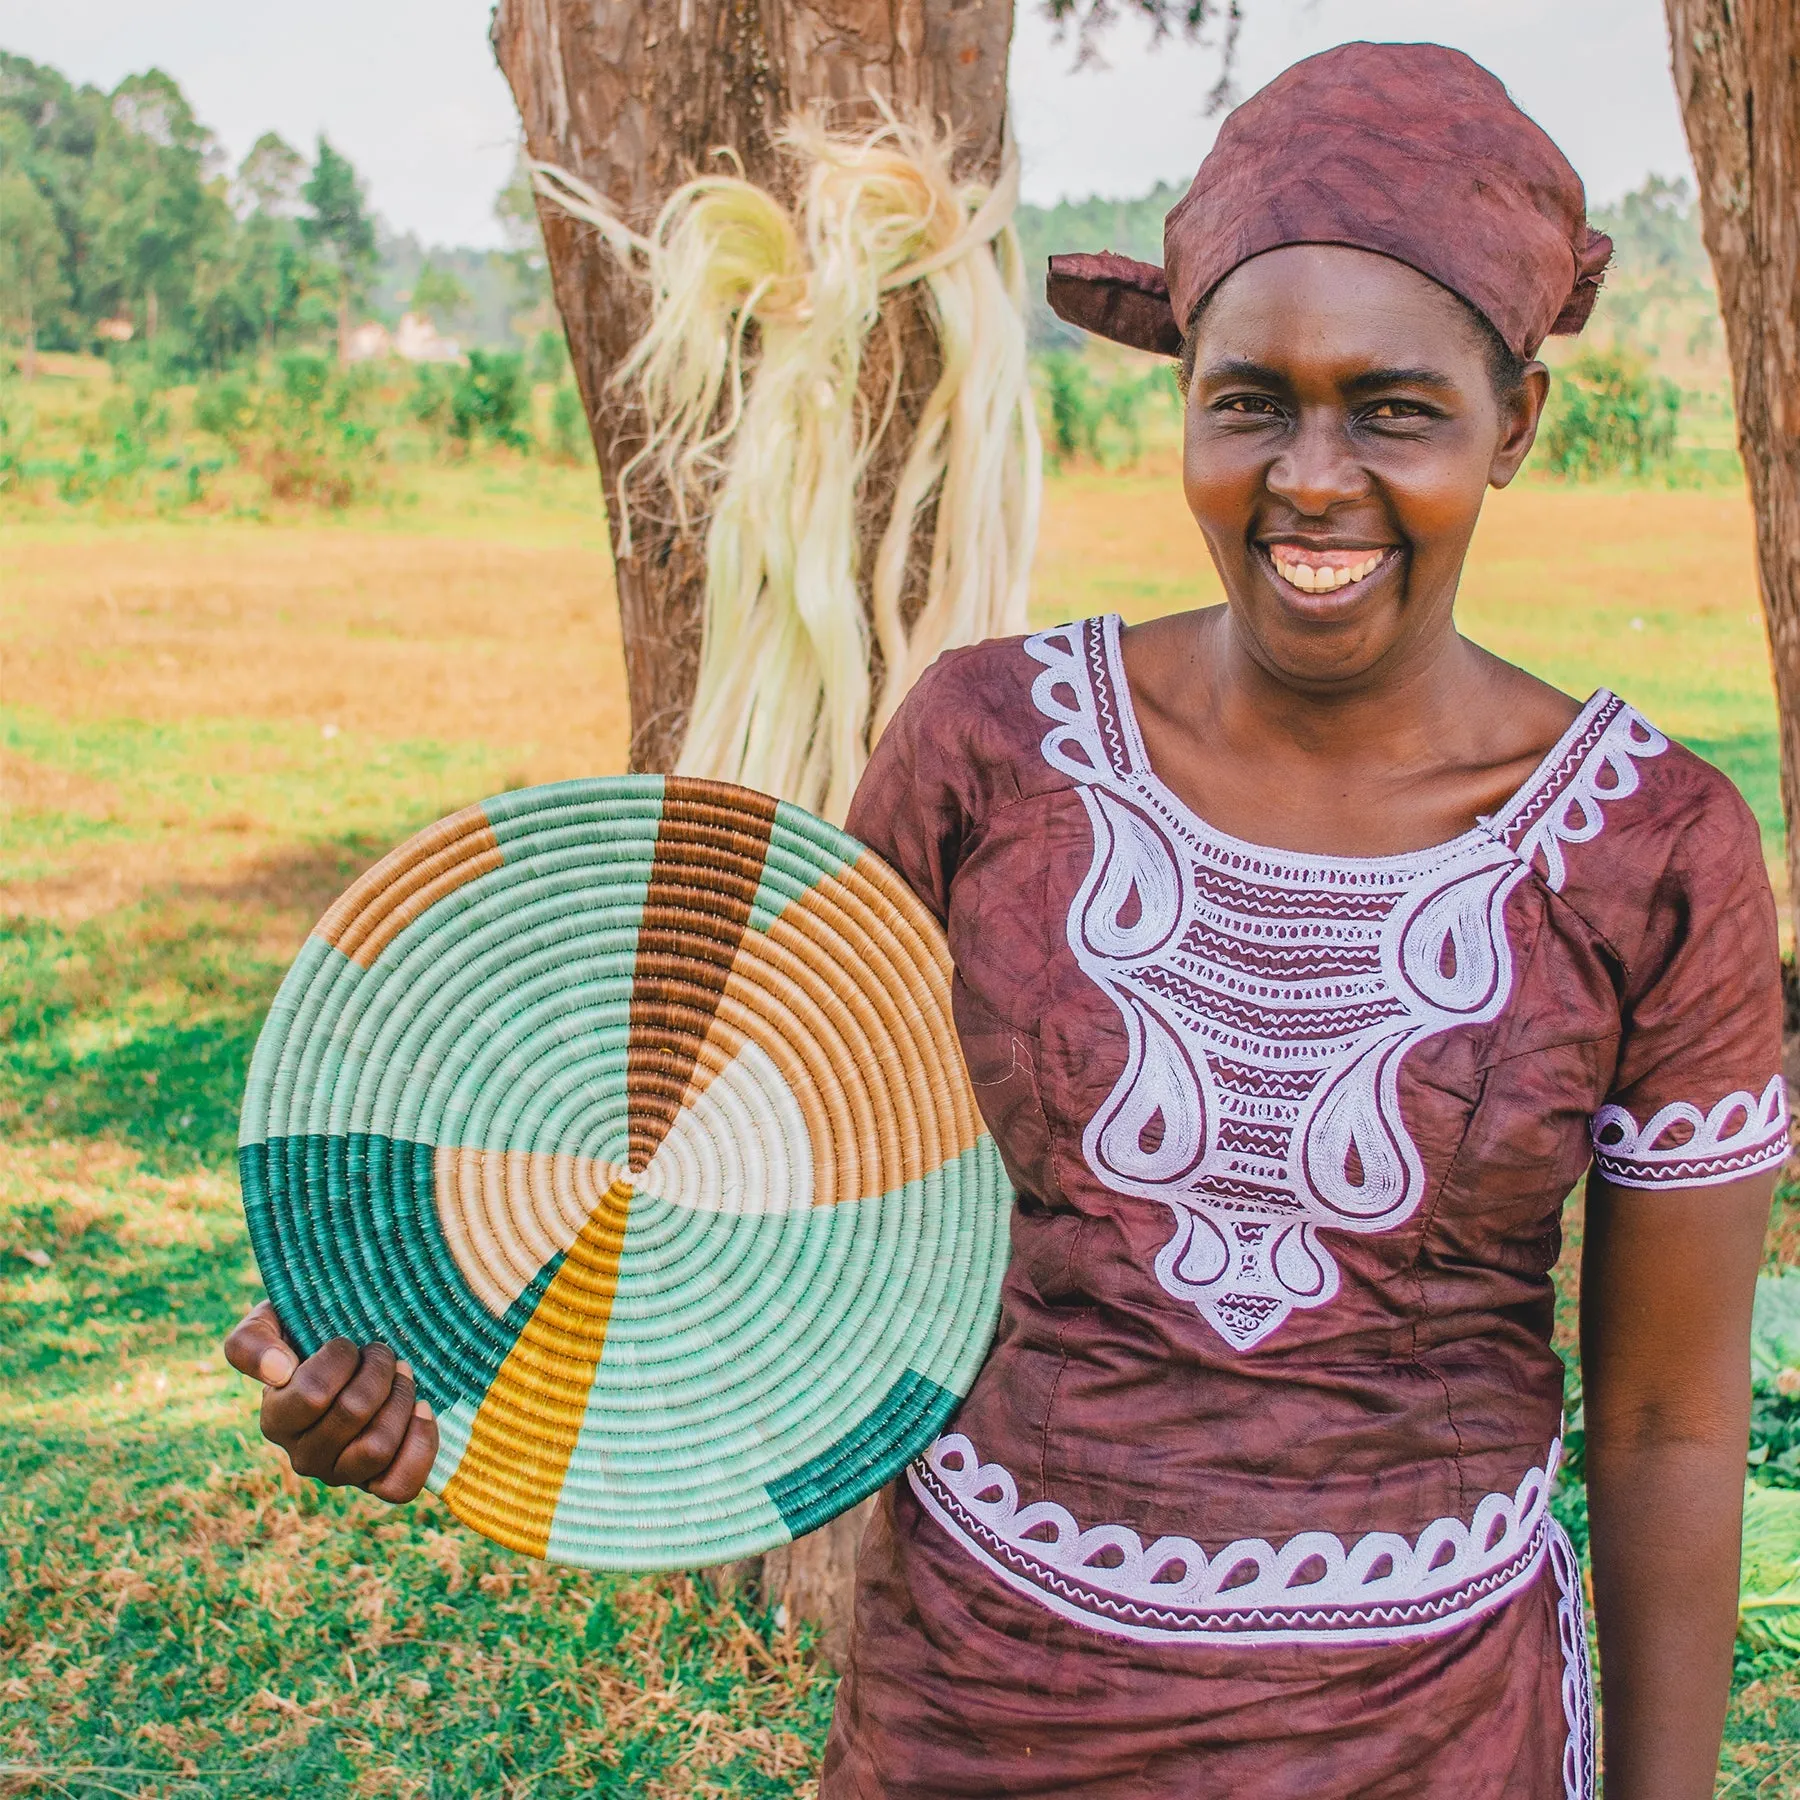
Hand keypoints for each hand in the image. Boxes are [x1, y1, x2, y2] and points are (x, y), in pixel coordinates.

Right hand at [223, 1300, 438, 1501]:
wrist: (344, 1352)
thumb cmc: (305, 1336)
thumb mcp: (268, 1324)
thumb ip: (251, 1343)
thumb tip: (278, 1371)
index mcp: (276, 1421)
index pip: (313, 1393)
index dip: (341, 1357)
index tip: (347, 1342)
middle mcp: (304, 1457)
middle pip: (353, 1413)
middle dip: (378, 1370)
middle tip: (383, 1352)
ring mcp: (341, 1474)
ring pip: (378, 1448)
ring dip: (401, 1399)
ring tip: (403, 1375)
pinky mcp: (375, 1483)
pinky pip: (400, 1485)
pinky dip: (420, 1443)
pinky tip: (422, 1408)